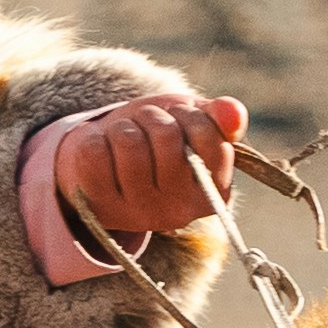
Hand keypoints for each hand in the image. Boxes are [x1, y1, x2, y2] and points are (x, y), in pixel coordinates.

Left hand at [23, 87, 244, 285]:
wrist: (110, 163)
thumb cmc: (160, 140)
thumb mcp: (193, 123)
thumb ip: (219, 117)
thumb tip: (234, 113)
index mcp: (212, 194)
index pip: (212, 142)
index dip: (191, 116)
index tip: (180, 117)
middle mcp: (179, 212)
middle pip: (166, 136)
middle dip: (154, 116)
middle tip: (147, 123)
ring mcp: (138, 213)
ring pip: (129, 141)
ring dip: (124, 126)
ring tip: (125, 136)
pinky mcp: (99, 207)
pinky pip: (94, 152)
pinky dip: (95, 138)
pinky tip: (103, 150)